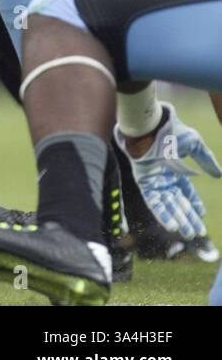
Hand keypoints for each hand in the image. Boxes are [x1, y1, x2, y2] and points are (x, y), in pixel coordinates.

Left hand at [119, 102, 221, 239]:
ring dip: (177, 219)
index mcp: (175, 170)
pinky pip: (154, 202)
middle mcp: (164, 178)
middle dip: (188, 217)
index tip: (202, 215)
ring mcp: (154, 180)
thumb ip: (206, 159)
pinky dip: (162, 214)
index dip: (193, 204)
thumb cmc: (171, 132)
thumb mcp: (195, 145)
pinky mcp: (144, 182)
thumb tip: (219, 175)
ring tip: (187, 233)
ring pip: (167, 205)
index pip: (185, 192)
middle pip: (177, 202)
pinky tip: (172, 225)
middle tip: (197, 233)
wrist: (151, 126)